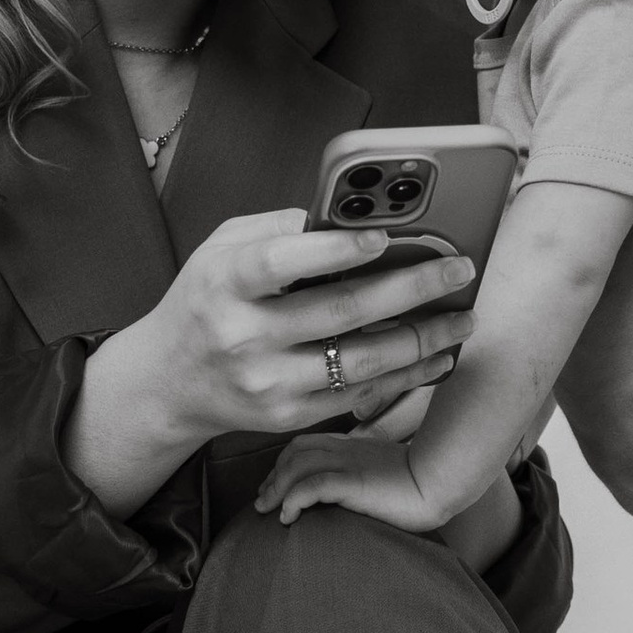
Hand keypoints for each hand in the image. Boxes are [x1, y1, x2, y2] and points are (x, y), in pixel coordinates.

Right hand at [64, 211, 476, 518]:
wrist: (170, 380)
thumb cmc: (207, 299)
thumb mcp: (221, 248)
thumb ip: (277, 227)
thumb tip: (346, 216)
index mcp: (225, 282)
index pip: (279, 262)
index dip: (333, 250)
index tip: (383, 236)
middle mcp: (243, 336)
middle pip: (339, 311)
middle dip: (410, 288)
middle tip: (458, 269)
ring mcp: (267, 383)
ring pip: (361, 361)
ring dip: (422, 338)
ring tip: (463, 317)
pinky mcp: (287, 416)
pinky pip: (359, 395)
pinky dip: (405, 375)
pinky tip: (437, 355)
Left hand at [256, 428, 444, 532]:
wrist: (446, 481)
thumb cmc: (425, 483)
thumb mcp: (390, 472)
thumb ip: (369, 474)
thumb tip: (357, 492)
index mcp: (355, 446)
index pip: (307, 444)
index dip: (284, 463)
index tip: (274, 486)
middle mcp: (348, 449)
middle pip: (295, 452)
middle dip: (273, 475)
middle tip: (262, 502)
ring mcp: (350, 463)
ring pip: (297, 466)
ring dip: (276, 488)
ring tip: (269, 511)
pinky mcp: (354, 482)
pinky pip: (312, 485)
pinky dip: (293, 499)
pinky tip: (288, 517)